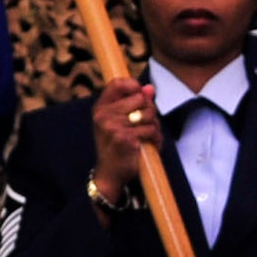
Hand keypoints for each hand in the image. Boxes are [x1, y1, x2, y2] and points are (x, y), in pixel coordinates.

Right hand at [89, 78, 160, 221]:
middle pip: (140, 99)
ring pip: (148, 115)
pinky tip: (151, 145)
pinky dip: (156, 138)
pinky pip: (151, 130)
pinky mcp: (125, 139)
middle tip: (146, 124)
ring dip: (154, 126)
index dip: (134, 85)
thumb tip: (149, 88)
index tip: (141, 95)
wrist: (110, 174)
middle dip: (149, 110)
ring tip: (149, 135)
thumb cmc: (116, 145)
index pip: (117, 83)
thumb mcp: (119, 122)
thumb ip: (133, 103)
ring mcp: (113, 127)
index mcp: (101, 108)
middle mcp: (104, 115)